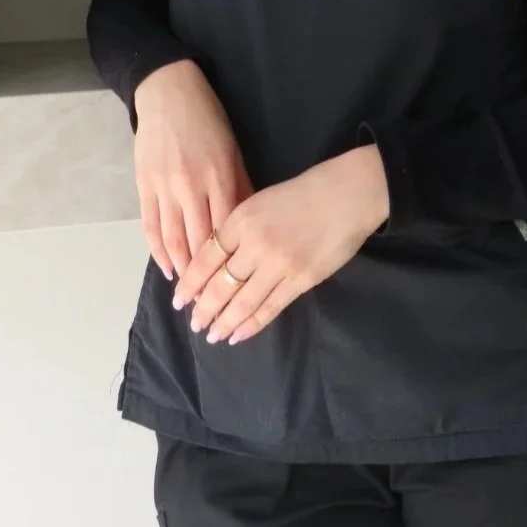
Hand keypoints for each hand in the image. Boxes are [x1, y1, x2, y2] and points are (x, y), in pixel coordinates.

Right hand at [133, 60, 253, 281]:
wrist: (168, 93)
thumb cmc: (209, 120)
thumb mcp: (233, 150)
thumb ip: (241, 188)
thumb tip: (249, 225)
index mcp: (219, 177)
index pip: (226, 231)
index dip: (230, 262)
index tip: (237, 285)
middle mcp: (190, 186)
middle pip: (198, 242)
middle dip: (205, 277)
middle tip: (214, 302)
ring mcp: (164, 187)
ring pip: (172, 239)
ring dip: (181, 270)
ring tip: (190, 294)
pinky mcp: (144, 185)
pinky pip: (150, 226)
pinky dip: (158, 252)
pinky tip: (167, 268)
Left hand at [172, 145, 389, 344]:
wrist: (348, 194)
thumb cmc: (304, 192)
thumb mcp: (262, 199)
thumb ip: (239, 227)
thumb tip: (216, 260)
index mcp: (242, 219)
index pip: (206, 258)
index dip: (190, 282)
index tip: (178, 299)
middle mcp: (255, 244)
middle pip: (220, 284)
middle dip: (204, 309)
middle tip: (194, 324)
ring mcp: (279, 265)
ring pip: (243, 302)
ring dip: (224, 322)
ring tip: (212, 335)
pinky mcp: (301, 280)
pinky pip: (270, 308)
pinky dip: (252, 324)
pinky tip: (238, 334)